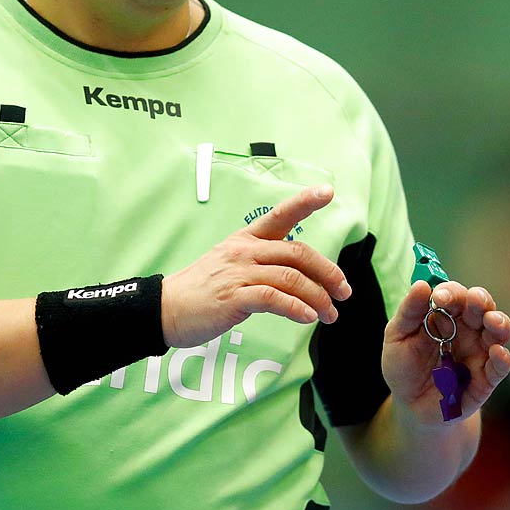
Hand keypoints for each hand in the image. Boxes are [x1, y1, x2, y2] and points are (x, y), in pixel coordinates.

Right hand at [162, 185, 351, 348]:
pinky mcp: (234, 297)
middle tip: (344, 292)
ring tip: (330, 314)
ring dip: (318, 298)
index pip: (280, 215)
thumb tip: (298, 277)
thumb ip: (262, 264)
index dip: (304, 202)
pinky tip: (308, 318)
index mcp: (245, 240)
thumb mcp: (230, 265)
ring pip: (292, 278)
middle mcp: (244, 251)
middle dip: (328, 272)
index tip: (327, 192)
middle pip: (298, 253)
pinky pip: (274, 299)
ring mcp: (239, 273)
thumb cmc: (201, 290)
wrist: (166, 309)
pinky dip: (297, 308)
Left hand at [381, 280, 509, 425]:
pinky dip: (502, 359)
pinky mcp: (485, 379)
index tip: (440, 297)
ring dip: (499, 324)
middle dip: (480, 300)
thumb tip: (421, 285)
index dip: (451, 292)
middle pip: (482, 307)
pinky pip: (499, 367)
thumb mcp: (397, 337)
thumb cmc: (404, 367)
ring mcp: (479, 352)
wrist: (410, 406)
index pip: (455, 295)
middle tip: (474, 300)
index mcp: (446, 314)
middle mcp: (467, 329)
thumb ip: (409, 312)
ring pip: (498, 332)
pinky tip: (497, 352)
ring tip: (492, 322)